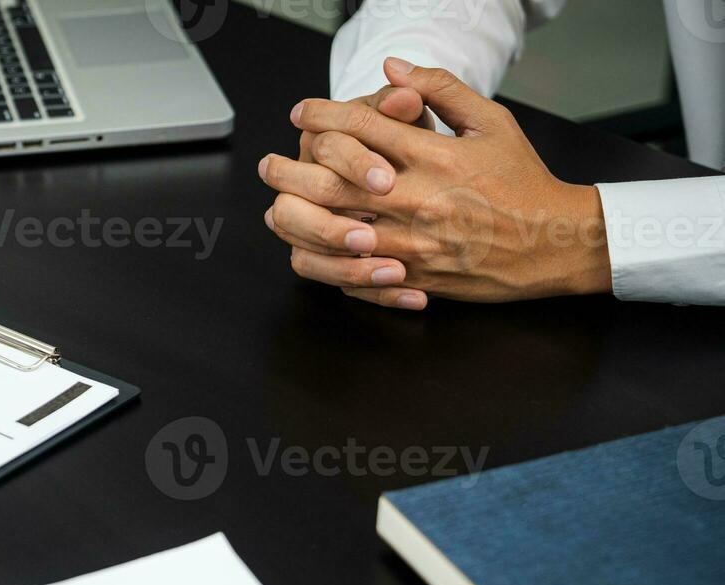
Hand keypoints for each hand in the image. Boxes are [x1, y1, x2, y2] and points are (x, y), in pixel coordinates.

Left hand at [260, 58, 611, 308]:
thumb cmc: (522, 182)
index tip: (301, 113)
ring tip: (277, 206)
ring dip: (296, 218)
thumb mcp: (491, 122)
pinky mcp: (413, 275)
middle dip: (290, 170)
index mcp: (433, 155)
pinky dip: (326, 262)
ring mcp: (412, 241)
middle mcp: (416, 198)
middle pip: (332, 182)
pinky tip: (308, 249)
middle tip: (270, 163)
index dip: (321, 116)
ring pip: (333, 232)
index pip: (360, 127)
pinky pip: (353, 273)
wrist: (554, 243)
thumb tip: (393, 69)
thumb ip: (441, 90)